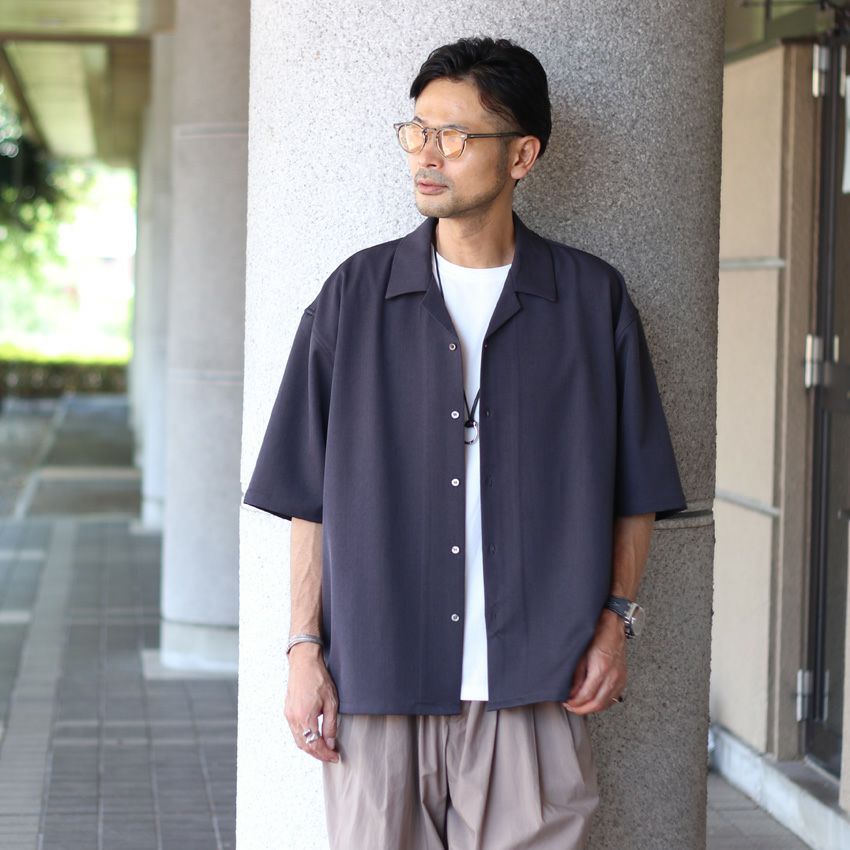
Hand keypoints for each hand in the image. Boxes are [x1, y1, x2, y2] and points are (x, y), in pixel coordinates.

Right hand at [284, 642, 339, 762]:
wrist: (304, 663)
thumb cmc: (319, 679)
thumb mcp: (331, 703)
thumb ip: (330, 725)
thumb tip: (330, 743)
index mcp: (305, 718)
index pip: (315, 745)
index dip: (326, 754)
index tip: (335, 757)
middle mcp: (294, 719)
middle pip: (305, 746)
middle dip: (318, 754)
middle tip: (331, 755)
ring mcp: (289, 715)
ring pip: (298, 740)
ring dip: (310, 748)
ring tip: (324, 748)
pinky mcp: (287, 711)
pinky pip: (295, 732)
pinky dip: (304, 739)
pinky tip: (314, 737)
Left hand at [562, 609, 626, 714]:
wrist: (613, 625)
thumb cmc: (597, 634)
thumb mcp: (581, 652)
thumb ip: (576, 674)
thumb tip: (570, 690)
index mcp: (601, 668)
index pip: (586, 695)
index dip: (575, 702)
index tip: (566, 702)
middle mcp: (612, 676)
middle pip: (597, 703)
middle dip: (581, 709)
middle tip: (570, 707)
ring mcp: (619, 678)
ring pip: (606, 704)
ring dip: (591, 708)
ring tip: (579, 706)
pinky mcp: (622, 678)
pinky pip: (613, 698)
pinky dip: (602, 704)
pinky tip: (593, 701)